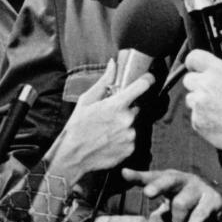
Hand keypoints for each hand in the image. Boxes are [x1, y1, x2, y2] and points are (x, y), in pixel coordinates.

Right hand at [51, 60, 153, 182]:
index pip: (142, 86)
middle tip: (110, 116)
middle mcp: (127, 119)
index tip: (148, 78)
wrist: (73, 156)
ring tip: (107, 131)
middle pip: (136, 108)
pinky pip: (132, 139)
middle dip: (126, 110)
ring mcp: (130, 135)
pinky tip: (110, 140)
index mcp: (117, 105)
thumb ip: (103, 81)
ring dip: (124, 125)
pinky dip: (124, 139)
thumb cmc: (77, 127)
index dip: (147, 80)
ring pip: (133, 124)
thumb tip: (113, 64)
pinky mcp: (131, 149)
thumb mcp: (86, 101)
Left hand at [122, 168, 221, 221]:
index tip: (124, 174)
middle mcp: (185, 180)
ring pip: (182, 203)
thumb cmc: (189, 206)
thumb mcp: (171, 211)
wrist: (221, 206)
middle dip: (158, 186)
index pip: (153, 176)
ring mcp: (200, 188)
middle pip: (169, 179)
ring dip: (176, 221)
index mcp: (171, 180)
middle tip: (147, 193)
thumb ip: (159, 217)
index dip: (138, 176)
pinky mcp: (214, 201)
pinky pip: (199, 218)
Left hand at [182, 50, 221, 149]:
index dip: (194, 63)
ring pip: (190, 99)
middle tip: (212, 93)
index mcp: (219, 70)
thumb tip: (217, 68)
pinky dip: (203, 119)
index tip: (196, 68)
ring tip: (219, 109)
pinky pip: (194, 116)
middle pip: (188, 79)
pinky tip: (219, 121)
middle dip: (197, 85)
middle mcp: (206, 84)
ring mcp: (199, 103)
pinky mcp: (196, 120)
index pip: (193, 57)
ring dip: (200, 103)